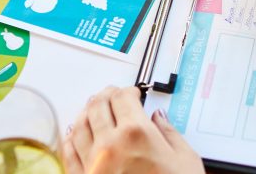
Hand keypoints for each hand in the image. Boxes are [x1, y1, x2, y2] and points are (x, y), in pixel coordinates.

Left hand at [63, 86, 202, 173]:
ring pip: (79, 125)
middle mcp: (110, 145)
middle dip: (106, 96)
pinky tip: (74, 134)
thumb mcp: (186, 159)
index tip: (132, 93)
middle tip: (112, 95)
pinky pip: (68, 152)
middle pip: (98, 106)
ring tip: (93, 109)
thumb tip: (158, 119)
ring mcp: (93, 165)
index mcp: (137, 134)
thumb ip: (170, 133)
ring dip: (86, 112)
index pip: (123, 97)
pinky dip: (70, 138)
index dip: (128, 90)